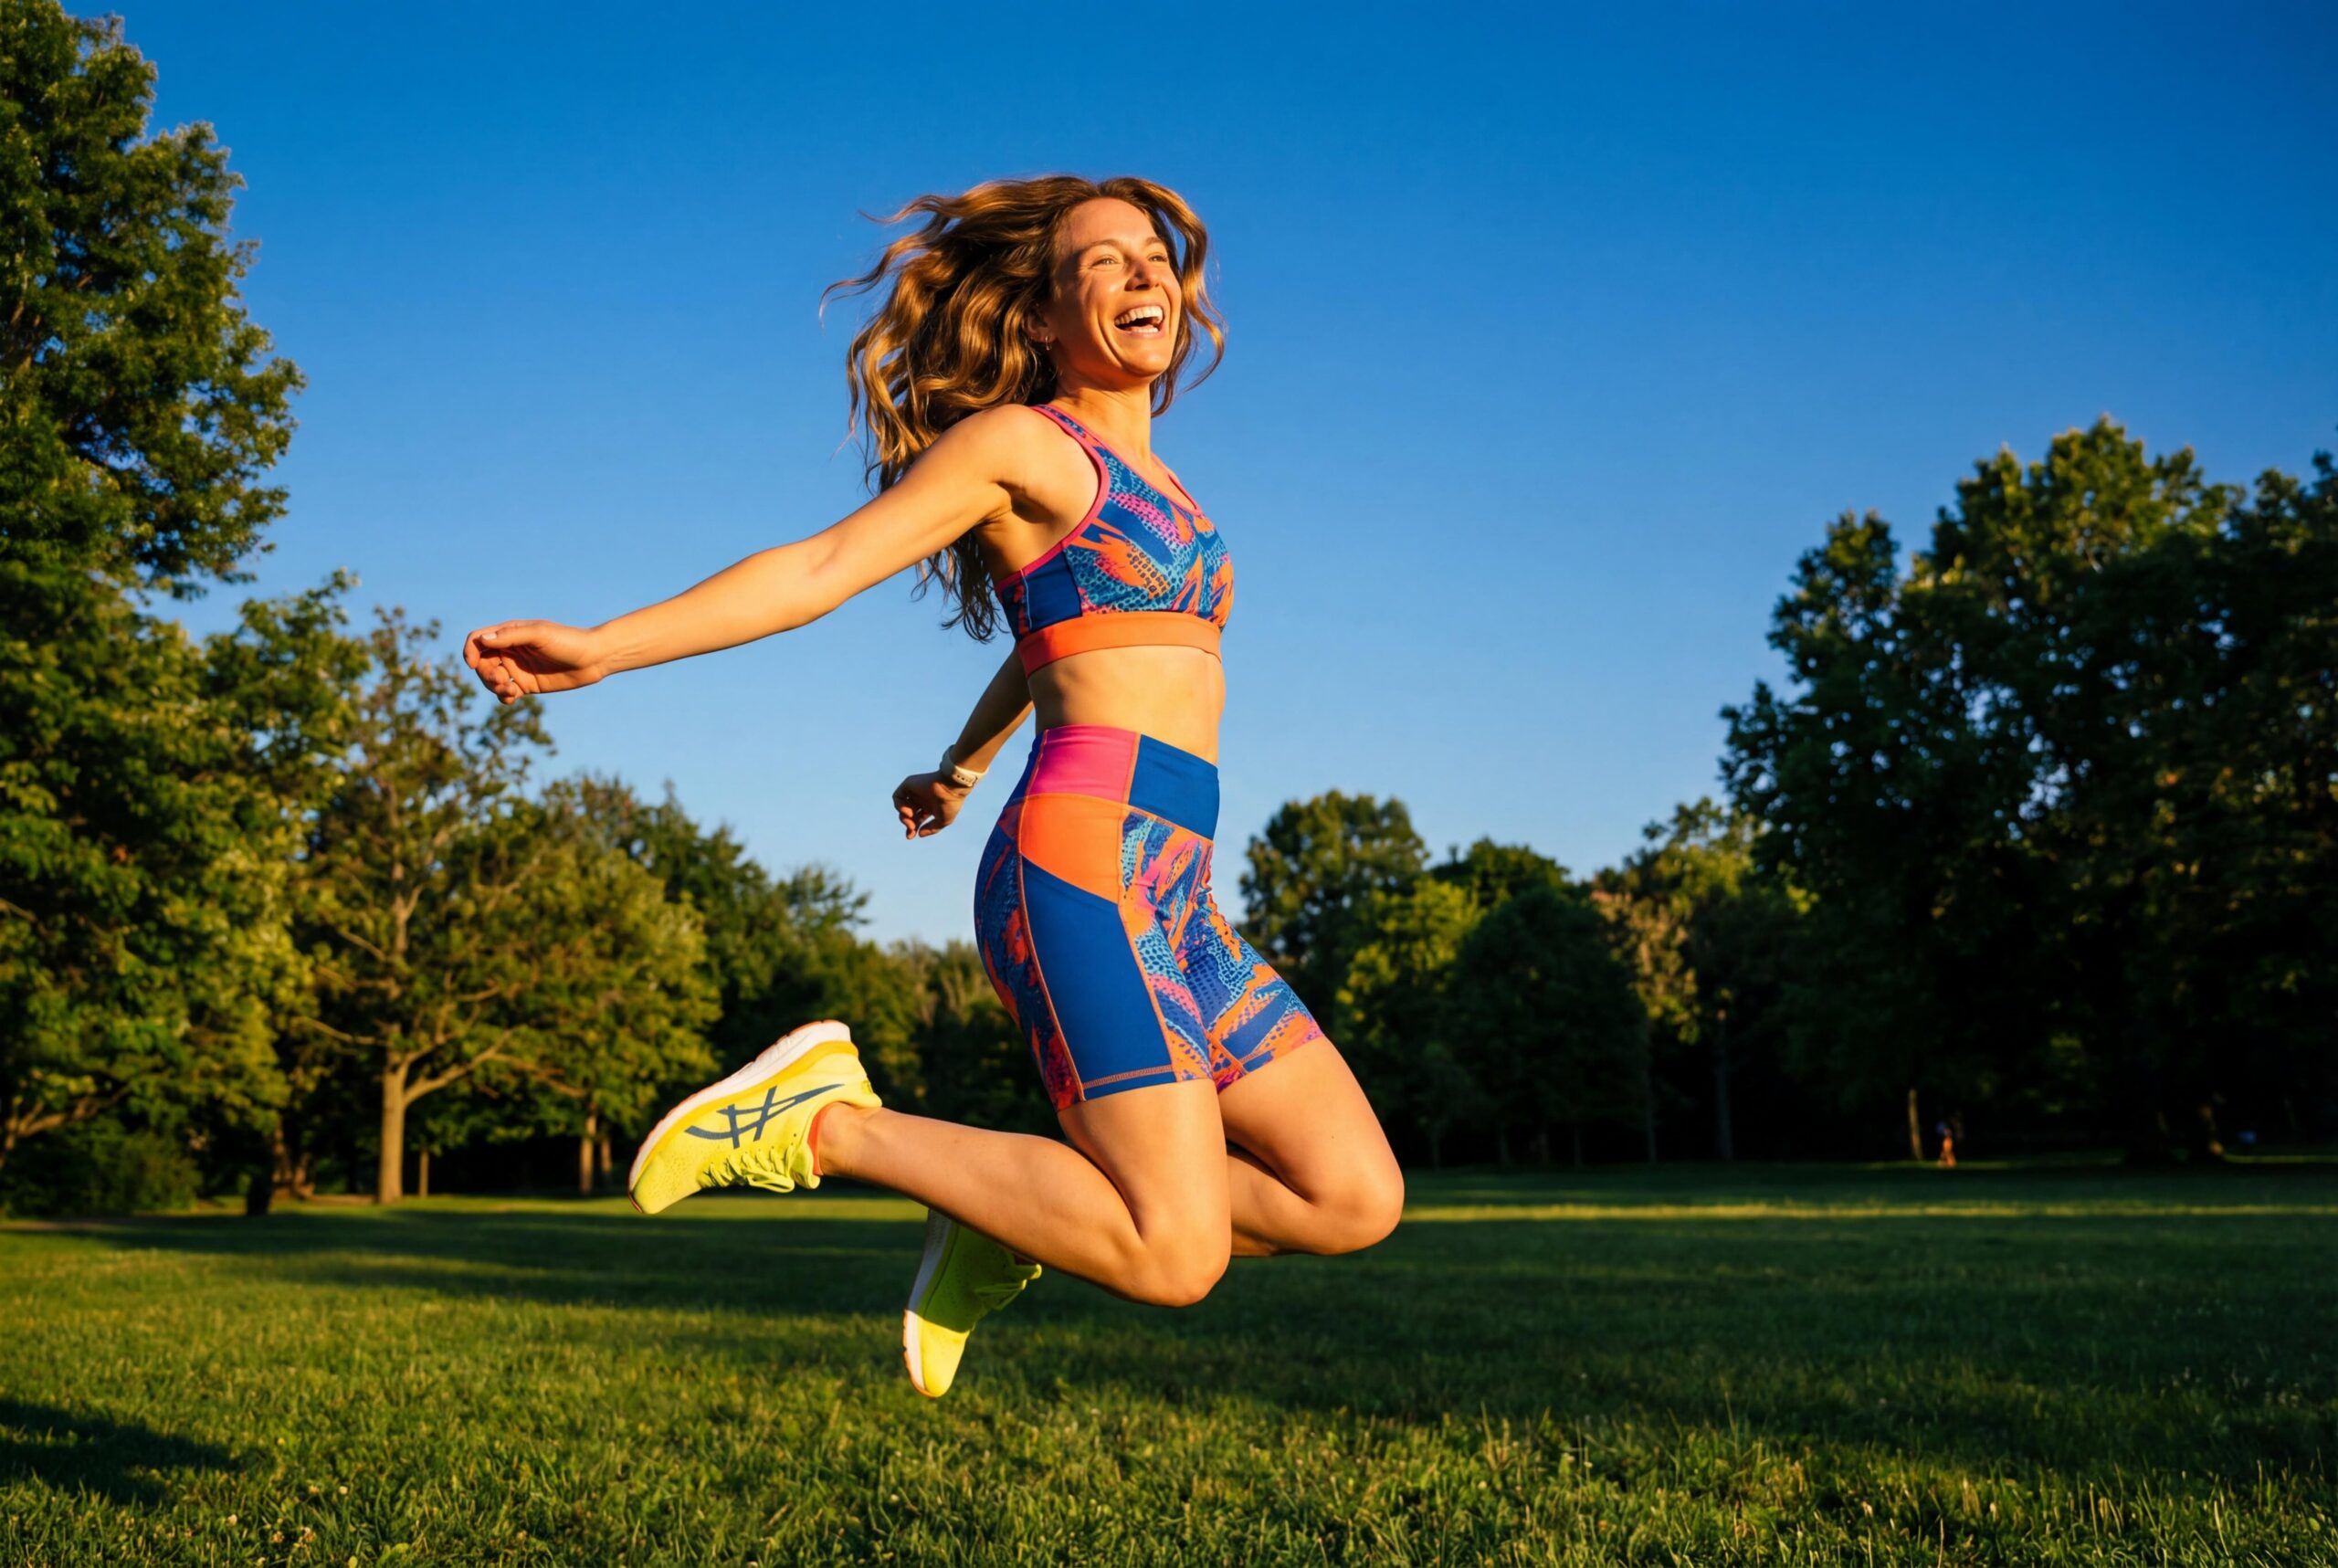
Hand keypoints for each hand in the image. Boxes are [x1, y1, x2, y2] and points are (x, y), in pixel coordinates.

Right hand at [462, 620, 609, 703]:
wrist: (593, 659)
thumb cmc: (568, 641)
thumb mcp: (539, 635)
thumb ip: (510, 637)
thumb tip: (482, 640)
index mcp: (509, 633)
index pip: (478, 640)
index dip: (470, 651)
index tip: (472, 664)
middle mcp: (510, 650)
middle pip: (481, 662)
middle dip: (485, 673)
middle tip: (501, 680)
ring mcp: (517, 668)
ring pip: (491, 679)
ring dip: (493, 686)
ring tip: (510, 690)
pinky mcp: (526, 684)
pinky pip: (505, 693)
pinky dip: (503, 696)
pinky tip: (513, 697)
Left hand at [893, 770, 971, 838]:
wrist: (951, 787)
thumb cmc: (950, 803)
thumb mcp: (943, 821)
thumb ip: (931, 829)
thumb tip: (919, 834)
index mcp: (930, 807)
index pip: (917, 819)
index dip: (912, 829)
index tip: (910, 837)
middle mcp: (921, 799)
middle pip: (908, 815)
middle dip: (908, 824)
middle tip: (912, 827)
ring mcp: (915, 791)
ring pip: (901, 807)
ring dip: (903, 816)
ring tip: (911, 818)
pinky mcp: (909, 784)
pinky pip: (897, 796)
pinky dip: (899, 806)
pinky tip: (907, 811)